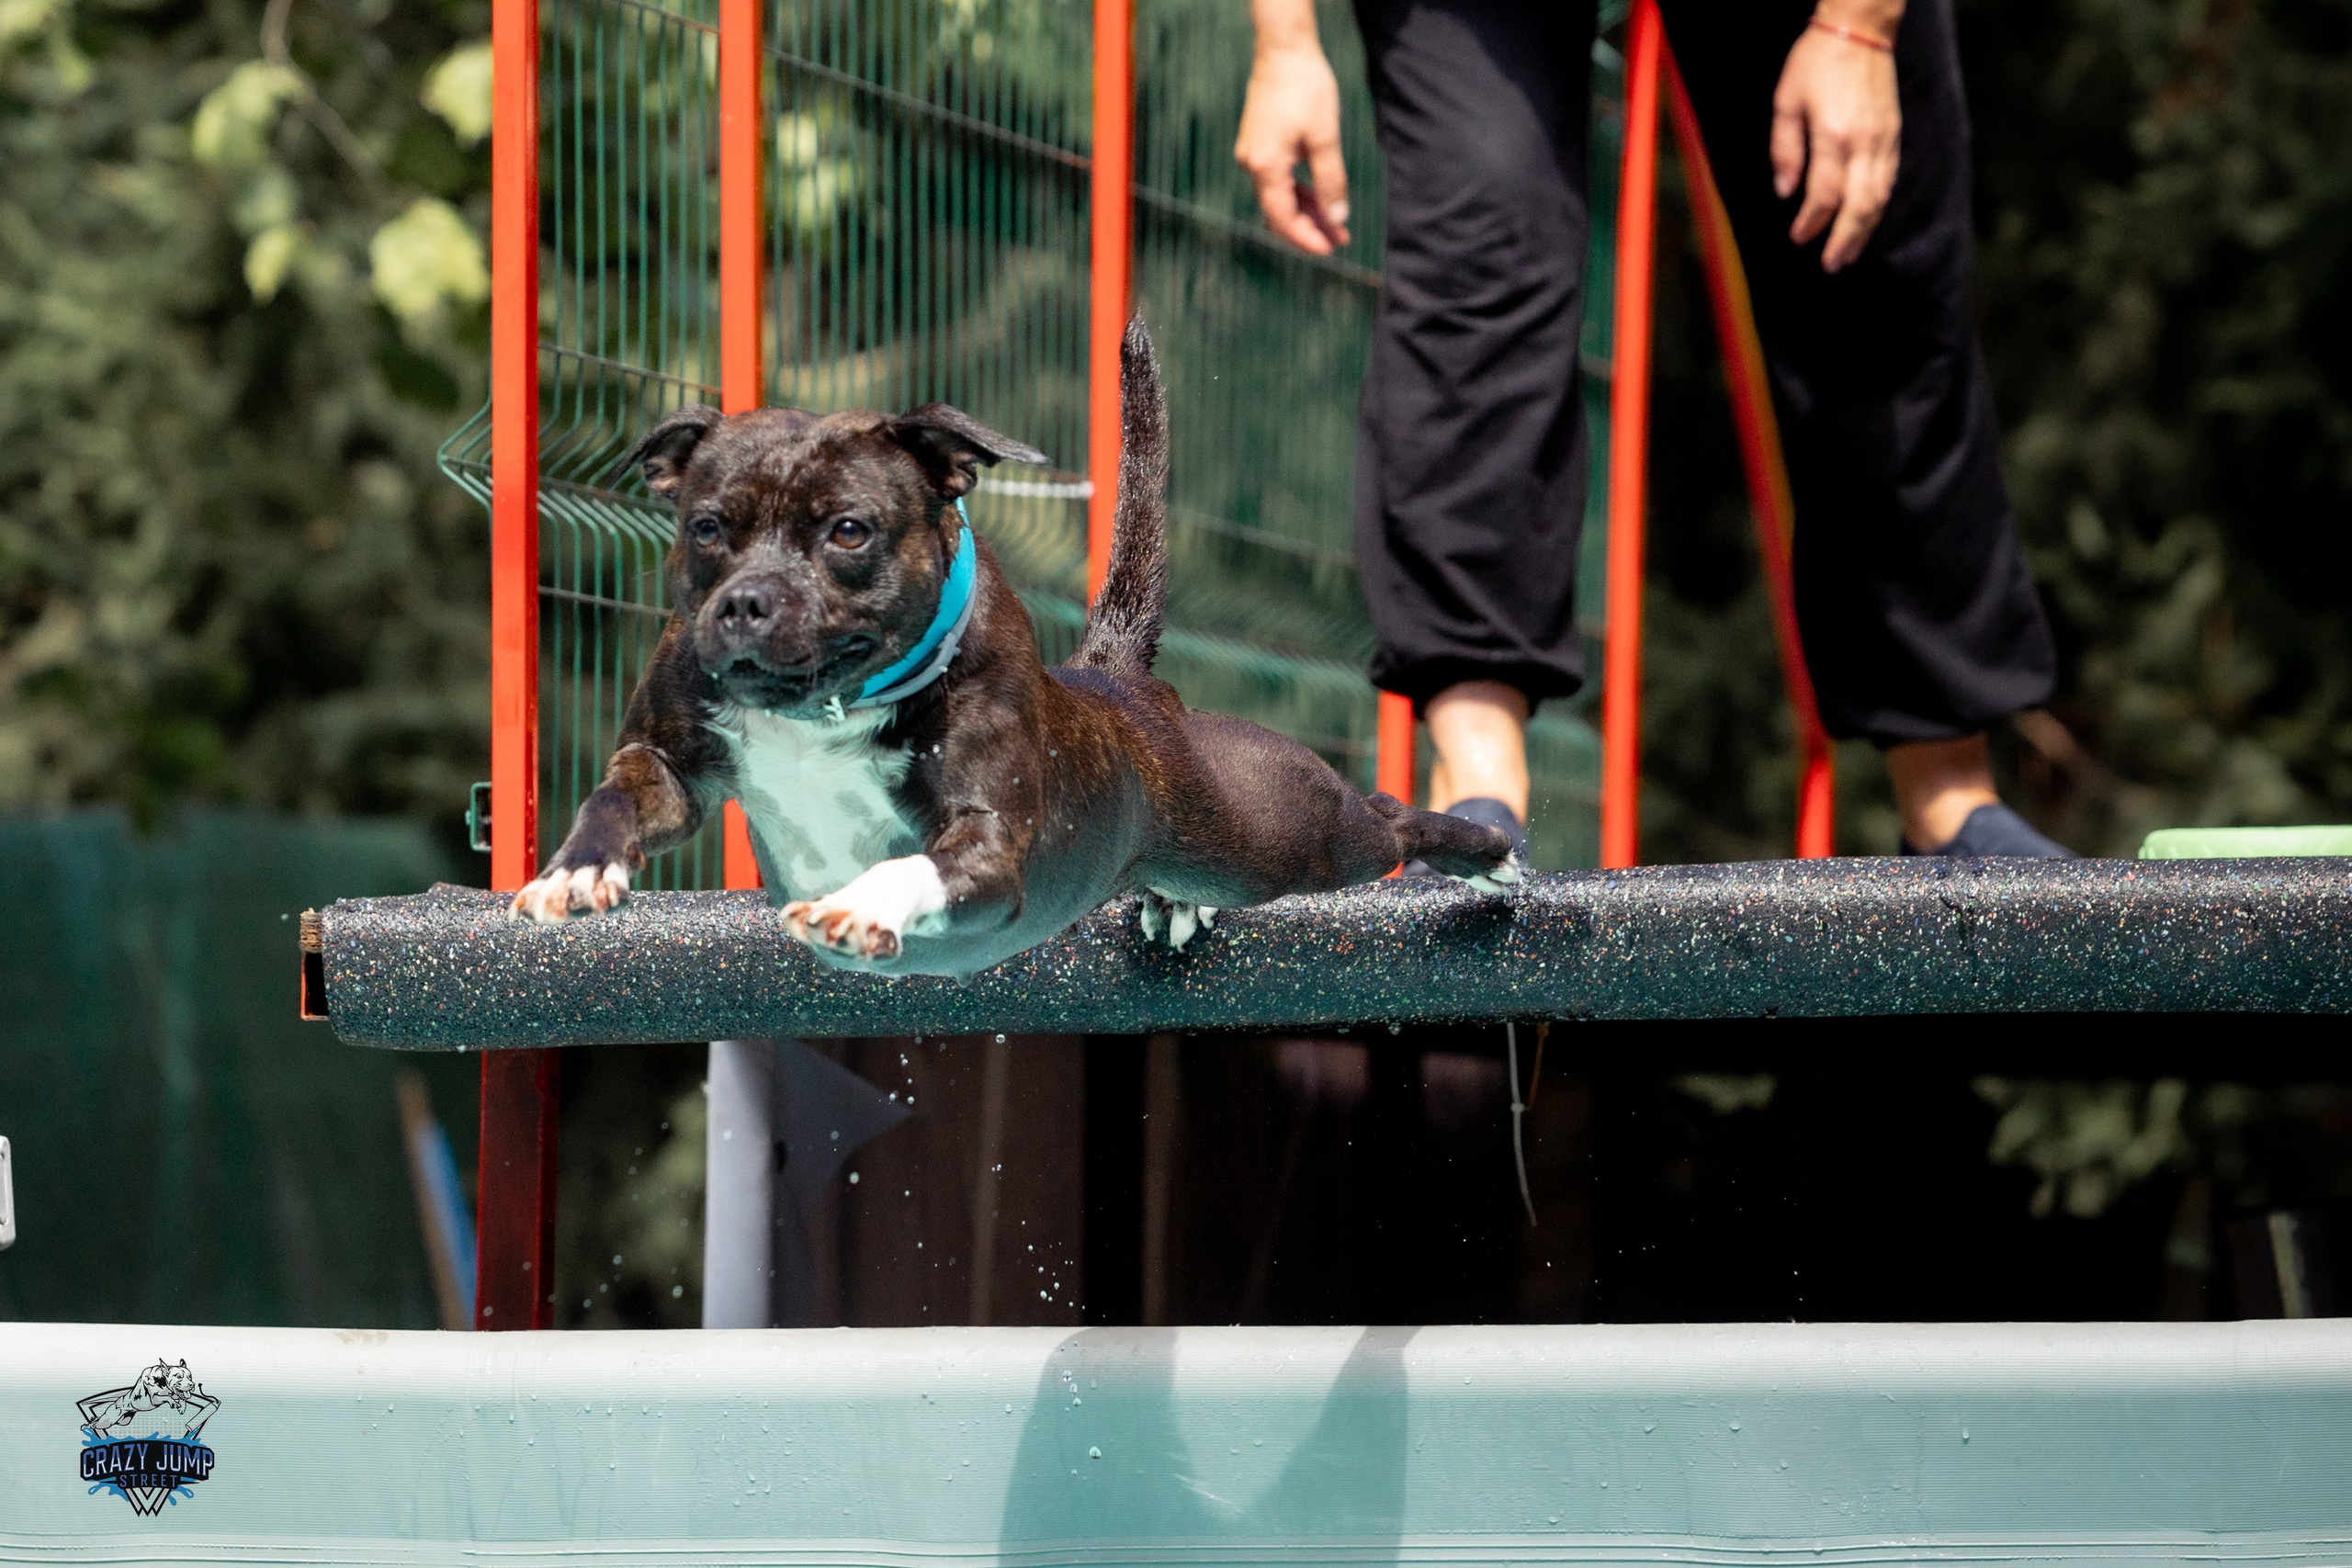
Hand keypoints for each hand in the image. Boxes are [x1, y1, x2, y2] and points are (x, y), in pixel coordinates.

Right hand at [1234, 41, 1350, 255]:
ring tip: (1336, 222)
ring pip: (1279, 196)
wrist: (1283, 50)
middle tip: (1340, 239)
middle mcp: (1251, 164)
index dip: (1306, 238)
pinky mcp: (1258, 145)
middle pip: (1279, 211)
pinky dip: (1297, 191)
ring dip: (1306, 210)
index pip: (1282, 219)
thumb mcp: (1325, 138)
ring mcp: (1252, 154)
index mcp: (1264, 166)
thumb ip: (1331, 181)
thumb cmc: (1305, 89)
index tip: (1330, 249)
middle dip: (1310, 227)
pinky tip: (1319, 197)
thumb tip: (1337, 217)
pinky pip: (1277, 179)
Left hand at [1770, 6, 1902, 271]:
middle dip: (1845, 241)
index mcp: (1833, 135)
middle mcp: (1864, 142)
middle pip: (1859, 206)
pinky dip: (1876, 206)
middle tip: (1831, 265)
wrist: (1861, 28)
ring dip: (1864, 230)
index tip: (1798, 237)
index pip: (1824, 195)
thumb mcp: (1786, 101)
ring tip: (1847, 253)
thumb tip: (1785, 191)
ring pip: (1879, 198)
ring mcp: (1885, 140)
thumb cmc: (1817, 61)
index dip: (1811, 222)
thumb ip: (1784, 149)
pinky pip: (1888, 180)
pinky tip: (1864, 220)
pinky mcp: (1895, 135)